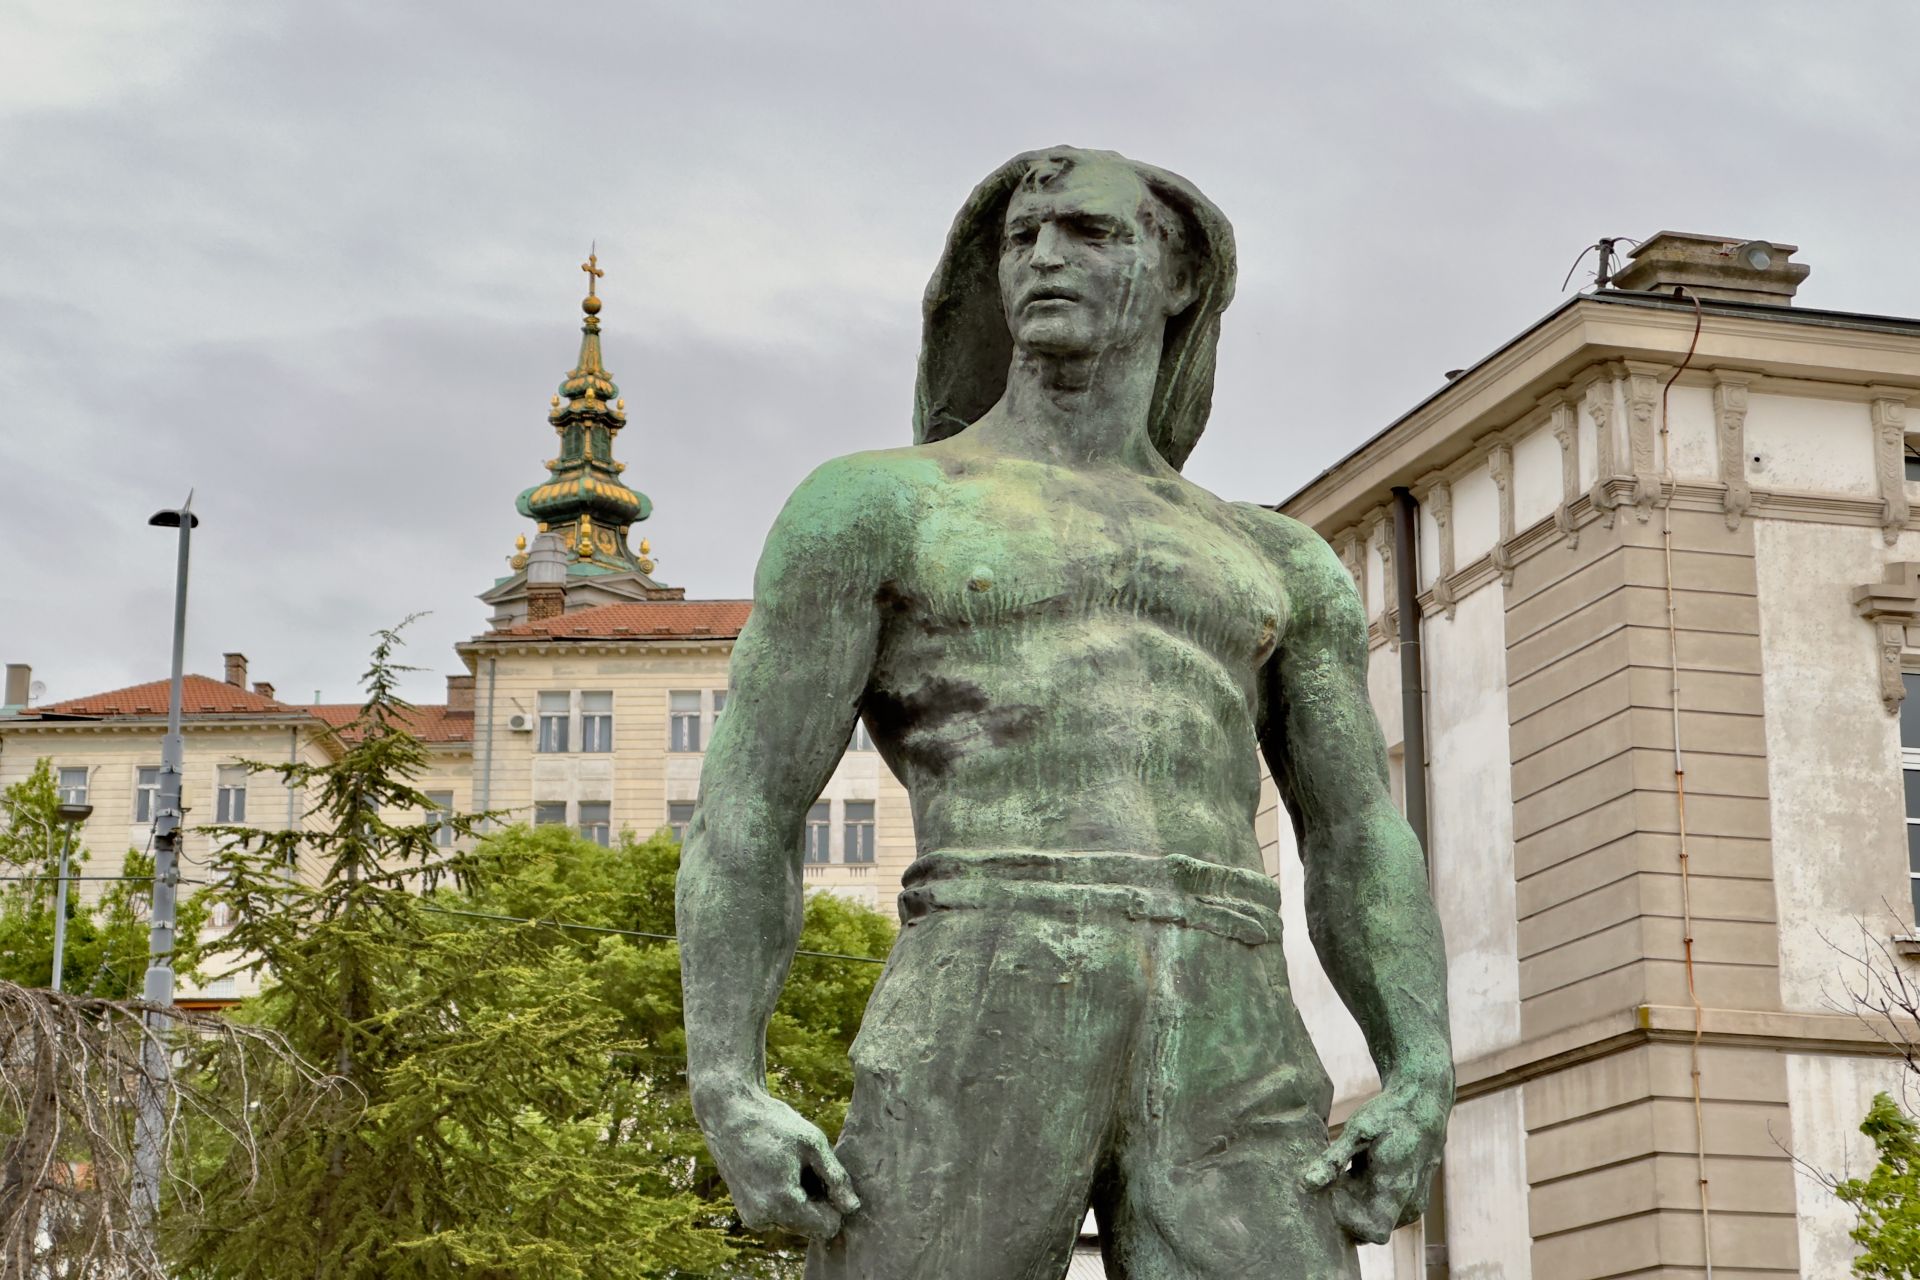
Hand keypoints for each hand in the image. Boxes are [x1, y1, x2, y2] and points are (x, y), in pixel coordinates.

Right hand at [699, 1089, 859, 1238]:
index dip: (834, 1203)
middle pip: (812, 1226)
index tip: (826, 1174)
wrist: (729, 1114)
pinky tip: (779, 1172)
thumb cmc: (774, 1123)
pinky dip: (785, 1200)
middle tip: (808, 1166)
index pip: (828, 1227)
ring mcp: (753, 1218)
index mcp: (783, 1201)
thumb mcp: (812, 1143)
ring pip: (796, 1222)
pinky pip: (780, 1217)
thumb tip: (853, 1208)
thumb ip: (836, 1178)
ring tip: (792, 1166)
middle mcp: (764, 1218)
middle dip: (817, 1202)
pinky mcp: (748, 1214)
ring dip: (801, 1200)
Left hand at [1301, 1075, 1450, 1244]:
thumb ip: (1333, 1160)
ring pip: (1374, 1220)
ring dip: (1354, 1205)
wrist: (1422, 1102)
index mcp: (1398, 1190)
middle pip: (1369, 1228)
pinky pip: (1382, 1212)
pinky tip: (1353, 1174)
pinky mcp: (1410, 1200)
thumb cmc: (1388, 1115)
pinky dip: (1365, 1199)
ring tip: (1342, 1174)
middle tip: (1331, 1180)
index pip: (1372, 1232)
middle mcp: (1409, 1205)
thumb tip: (1306, 1185)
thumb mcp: (1357, 1132)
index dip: (1348, 1219)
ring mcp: (1412, 1205)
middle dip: (1346, 1211)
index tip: (1333, 1192)